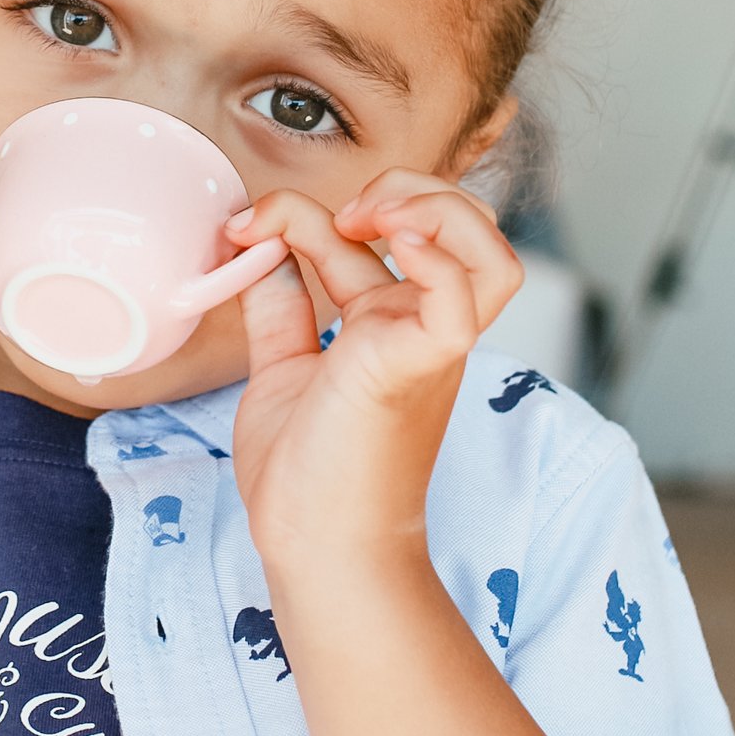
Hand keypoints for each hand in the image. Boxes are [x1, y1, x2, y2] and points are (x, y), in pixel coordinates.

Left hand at [222, 172, 522, 570]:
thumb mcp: (280, 371)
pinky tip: (387, 241)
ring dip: (435, 210)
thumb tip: (258, 251)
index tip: (244, 227)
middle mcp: (419, 329)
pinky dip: (435, 255)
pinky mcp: (422, 366)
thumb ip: (277, 310)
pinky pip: (463, 298)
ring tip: (370, 215)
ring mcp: (429, 347)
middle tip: (332, 213)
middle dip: (403, 187)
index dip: (306, 210)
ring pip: (490, 253)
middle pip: (462, 226)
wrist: (315, 548)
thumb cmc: (305, 479)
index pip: (377, 236)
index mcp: (388, 326)